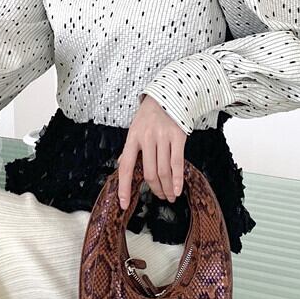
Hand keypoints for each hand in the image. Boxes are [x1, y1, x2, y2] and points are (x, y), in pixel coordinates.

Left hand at [117, 94, 186, 209]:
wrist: (169, 94)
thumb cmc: (150, 114)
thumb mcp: (135, 128)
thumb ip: (130, 148)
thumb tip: (121, 165)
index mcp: (132, 137)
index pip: (125, 167)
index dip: (124, 187)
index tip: (124, 204)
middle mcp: (146, 138)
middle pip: (149, 172)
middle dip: (154, 189)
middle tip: (160, 197)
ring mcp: (163, 137)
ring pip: (163, 171)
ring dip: (166, 188)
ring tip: (169, 196)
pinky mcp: (178, 137)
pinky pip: (177, 163)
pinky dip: (177, 179)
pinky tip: (177, 189)